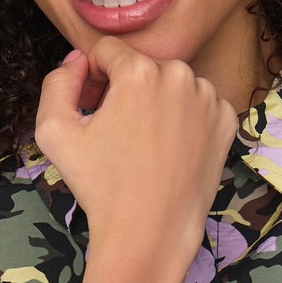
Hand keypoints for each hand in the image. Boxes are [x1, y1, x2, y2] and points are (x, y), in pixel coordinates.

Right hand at [34, 39, 236, 282]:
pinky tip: (169, 149)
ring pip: (171, 84)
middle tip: (116, 131)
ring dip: (156, 101)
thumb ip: (57, 82)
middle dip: (125, 89)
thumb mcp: (54, 132)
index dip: (92, 77)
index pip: (107, 51)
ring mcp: (209, 98)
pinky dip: (183, 119)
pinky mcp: (226, 120)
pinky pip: (198, 104)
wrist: (151, 231)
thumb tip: (77, 59)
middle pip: (141, 67)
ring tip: (144, 143)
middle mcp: (180, 74)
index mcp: (139, 71)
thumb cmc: (101, 186)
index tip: (92, 109)